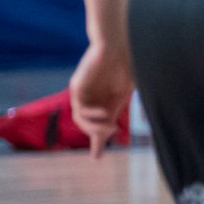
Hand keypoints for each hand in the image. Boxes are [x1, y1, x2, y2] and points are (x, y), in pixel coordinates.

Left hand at [70, 40, 133, 157]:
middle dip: (98, 134)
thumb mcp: (124, 93)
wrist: (118, 46)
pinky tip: (104, 113)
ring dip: (94, 127)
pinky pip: (79, 108)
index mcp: (104, 101)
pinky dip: (91, 115)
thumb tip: (113, 130)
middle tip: (112, 132)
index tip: (97, 158)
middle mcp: (91, 100)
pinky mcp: (77, 88)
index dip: (98, 142)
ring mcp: (83, 94)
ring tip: (110, 126)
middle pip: (88, 125)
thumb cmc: (126, 66)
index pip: (98, 126)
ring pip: (80, 120)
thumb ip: (117, 110)